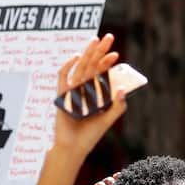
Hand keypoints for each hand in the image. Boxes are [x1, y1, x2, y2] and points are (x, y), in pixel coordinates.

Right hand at [53, 34, 125, 156]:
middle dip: (99, 51)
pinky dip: (68, 67)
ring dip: (88, 53)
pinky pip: (63, 78)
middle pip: (92, 65)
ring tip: (96, 40)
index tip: (116, 55)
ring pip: (80, 68)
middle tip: (108, 37)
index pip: (101, 73)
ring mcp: (72, 91)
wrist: (73, 148)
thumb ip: (117, 107)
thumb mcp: (107, 120)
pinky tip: (76, 57)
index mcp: (95, 93)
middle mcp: (84, 89)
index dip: (107, 62)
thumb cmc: (89, 136)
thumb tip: (122, 88)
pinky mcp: (62, 96)